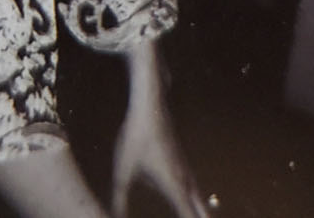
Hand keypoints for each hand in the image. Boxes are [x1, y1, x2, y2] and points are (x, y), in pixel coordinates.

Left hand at [112, 44, 208, 217]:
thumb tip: (113, 216)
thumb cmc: (136, 137)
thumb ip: (120, 197)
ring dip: (200, 210)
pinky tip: (187, 197)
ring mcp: (184, 168)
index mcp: (172, 185)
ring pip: (197, 196)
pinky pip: (191, 185)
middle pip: (199, 209)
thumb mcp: (123, 170)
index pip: (188, 214)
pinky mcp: (181, 160)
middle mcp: (183, 179)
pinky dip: (193, 198)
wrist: (150, 106)